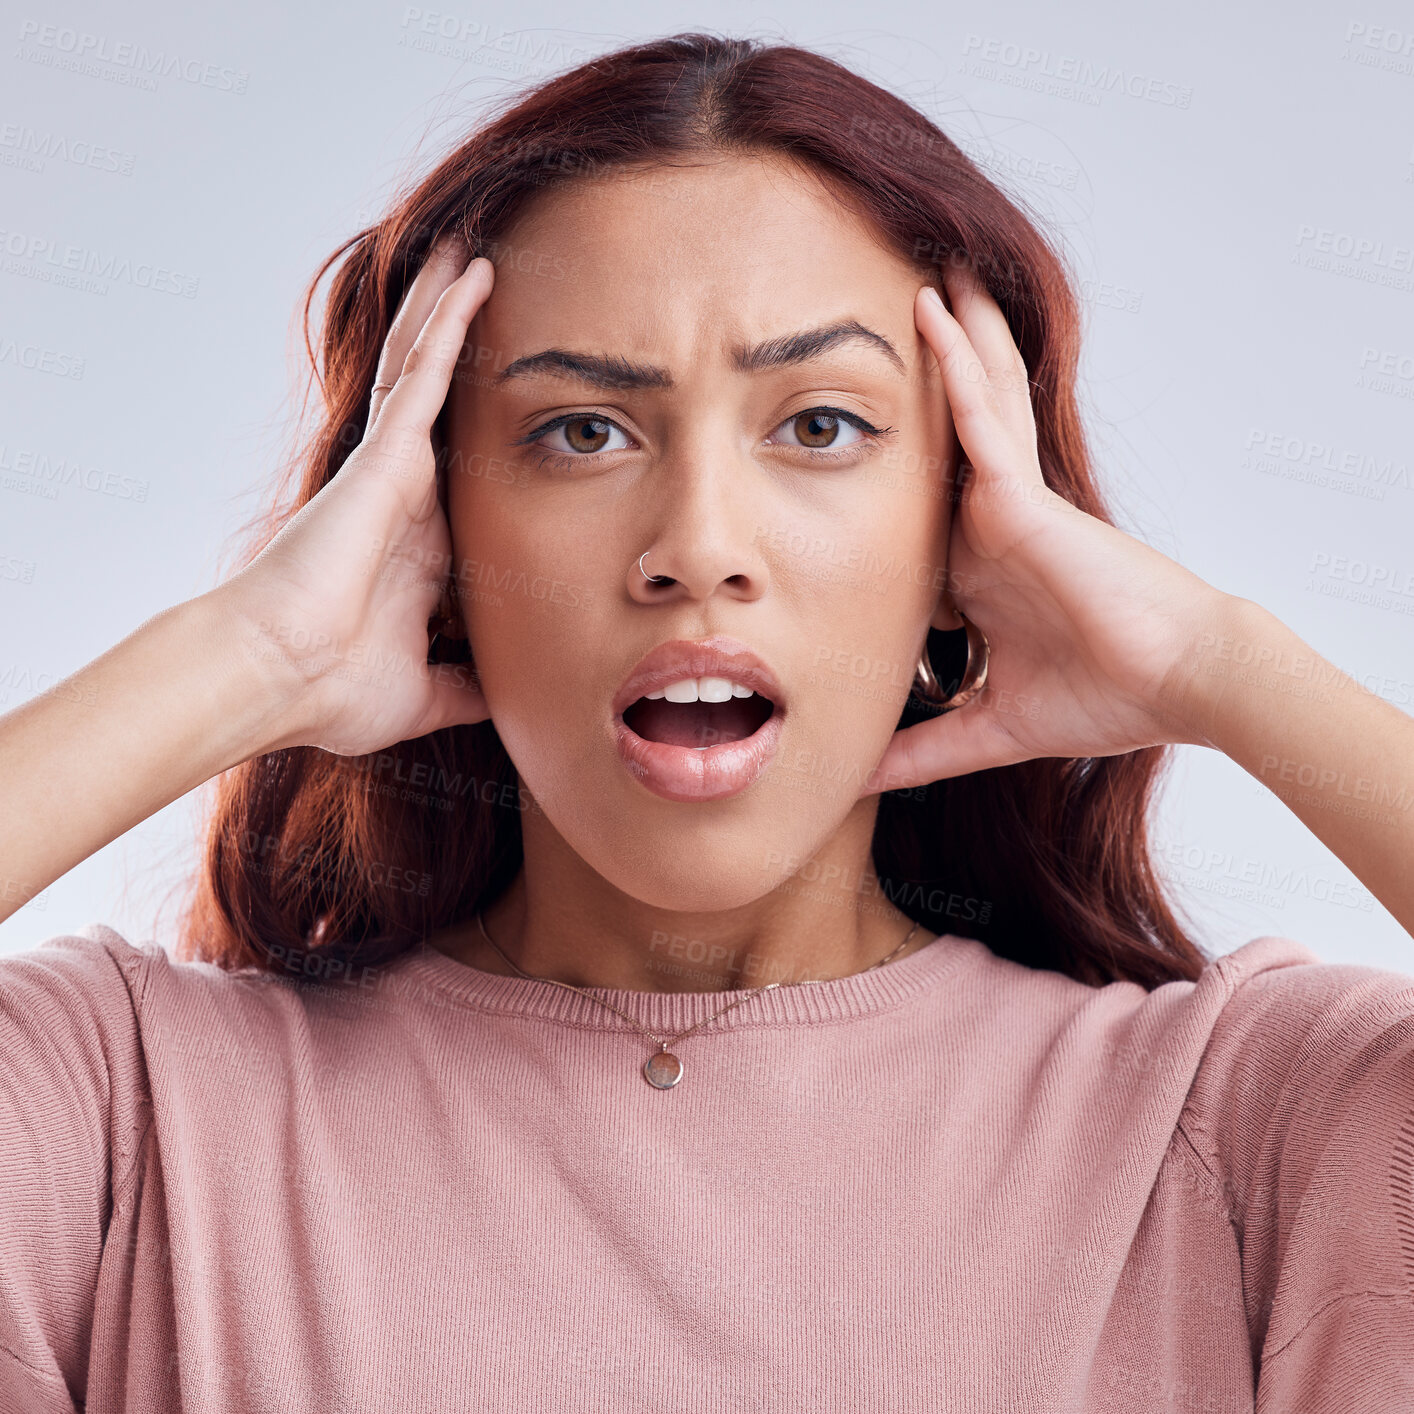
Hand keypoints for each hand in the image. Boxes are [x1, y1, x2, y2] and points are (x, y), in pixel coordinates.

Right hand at [215, 238, 494, 754]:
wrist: (279, 678)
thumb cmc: (333, 689)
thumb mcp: (426, 692)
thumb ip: (468, 688)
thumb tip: (510, 700)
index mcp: (421, 548)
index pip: (463, 476)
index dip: (486, 437)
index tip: (524, 410)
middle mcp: (408, 498)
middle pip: (443, 405)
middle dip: (462, 350)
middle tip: (495, 293)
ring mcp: (394, 470)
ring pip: (430, 370)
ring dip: (454, 311)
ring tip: (479, 251)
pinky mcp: (384, 455)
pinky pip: (424, 373)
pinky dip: (451, 322)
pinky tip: (476, 273)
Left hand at [868, 260, 1232, 793]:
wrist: (1178, 685)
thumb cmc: (1105, 696)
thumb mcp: (990, 726)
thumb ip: (924, 751)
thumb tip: (856, 782)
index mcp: (980, 572)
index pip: (919, 510)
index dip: (881, 477)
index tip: (826, 444)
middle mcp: (990, 527)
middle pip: (943, 442)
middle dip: (919, 386)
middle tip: (866, 332)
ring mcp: (1007, 506)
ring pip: (968, 407)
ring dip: (944, 344)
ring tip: (914, 279)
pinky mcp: (1024, 499)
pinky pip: (984, 420)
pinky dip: (958, 367)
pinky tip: (930, 313)